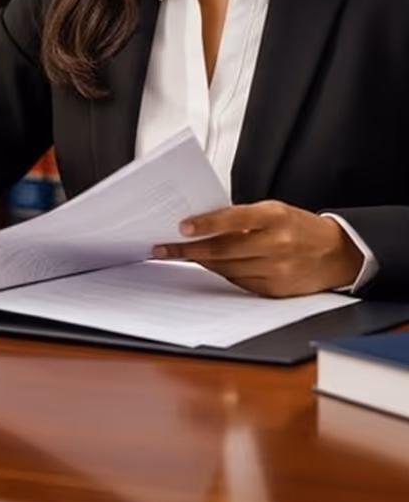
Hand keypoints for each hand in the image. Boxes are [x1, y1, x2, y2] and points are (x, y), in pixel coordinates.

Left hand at [152, 200, 362, 296]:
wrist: (336, 253)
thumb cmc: (299, 227)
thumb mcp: (274, 210)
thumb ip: (242, 217)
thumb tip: (204, 223)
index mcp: (275, 217)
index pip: (234, 219)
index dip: (206, 224)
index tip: (182, 227)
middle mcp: (277, 244)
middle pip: (225, 249)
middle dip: (190, 249)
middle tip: (165, 247)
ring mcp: (277, 270)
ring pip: (228, 268)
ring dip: (201, 262)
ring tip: (180, 255)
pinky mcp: (276, 290)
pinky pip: (239, 282)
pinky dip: (222, 274)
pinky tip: (208, 266)